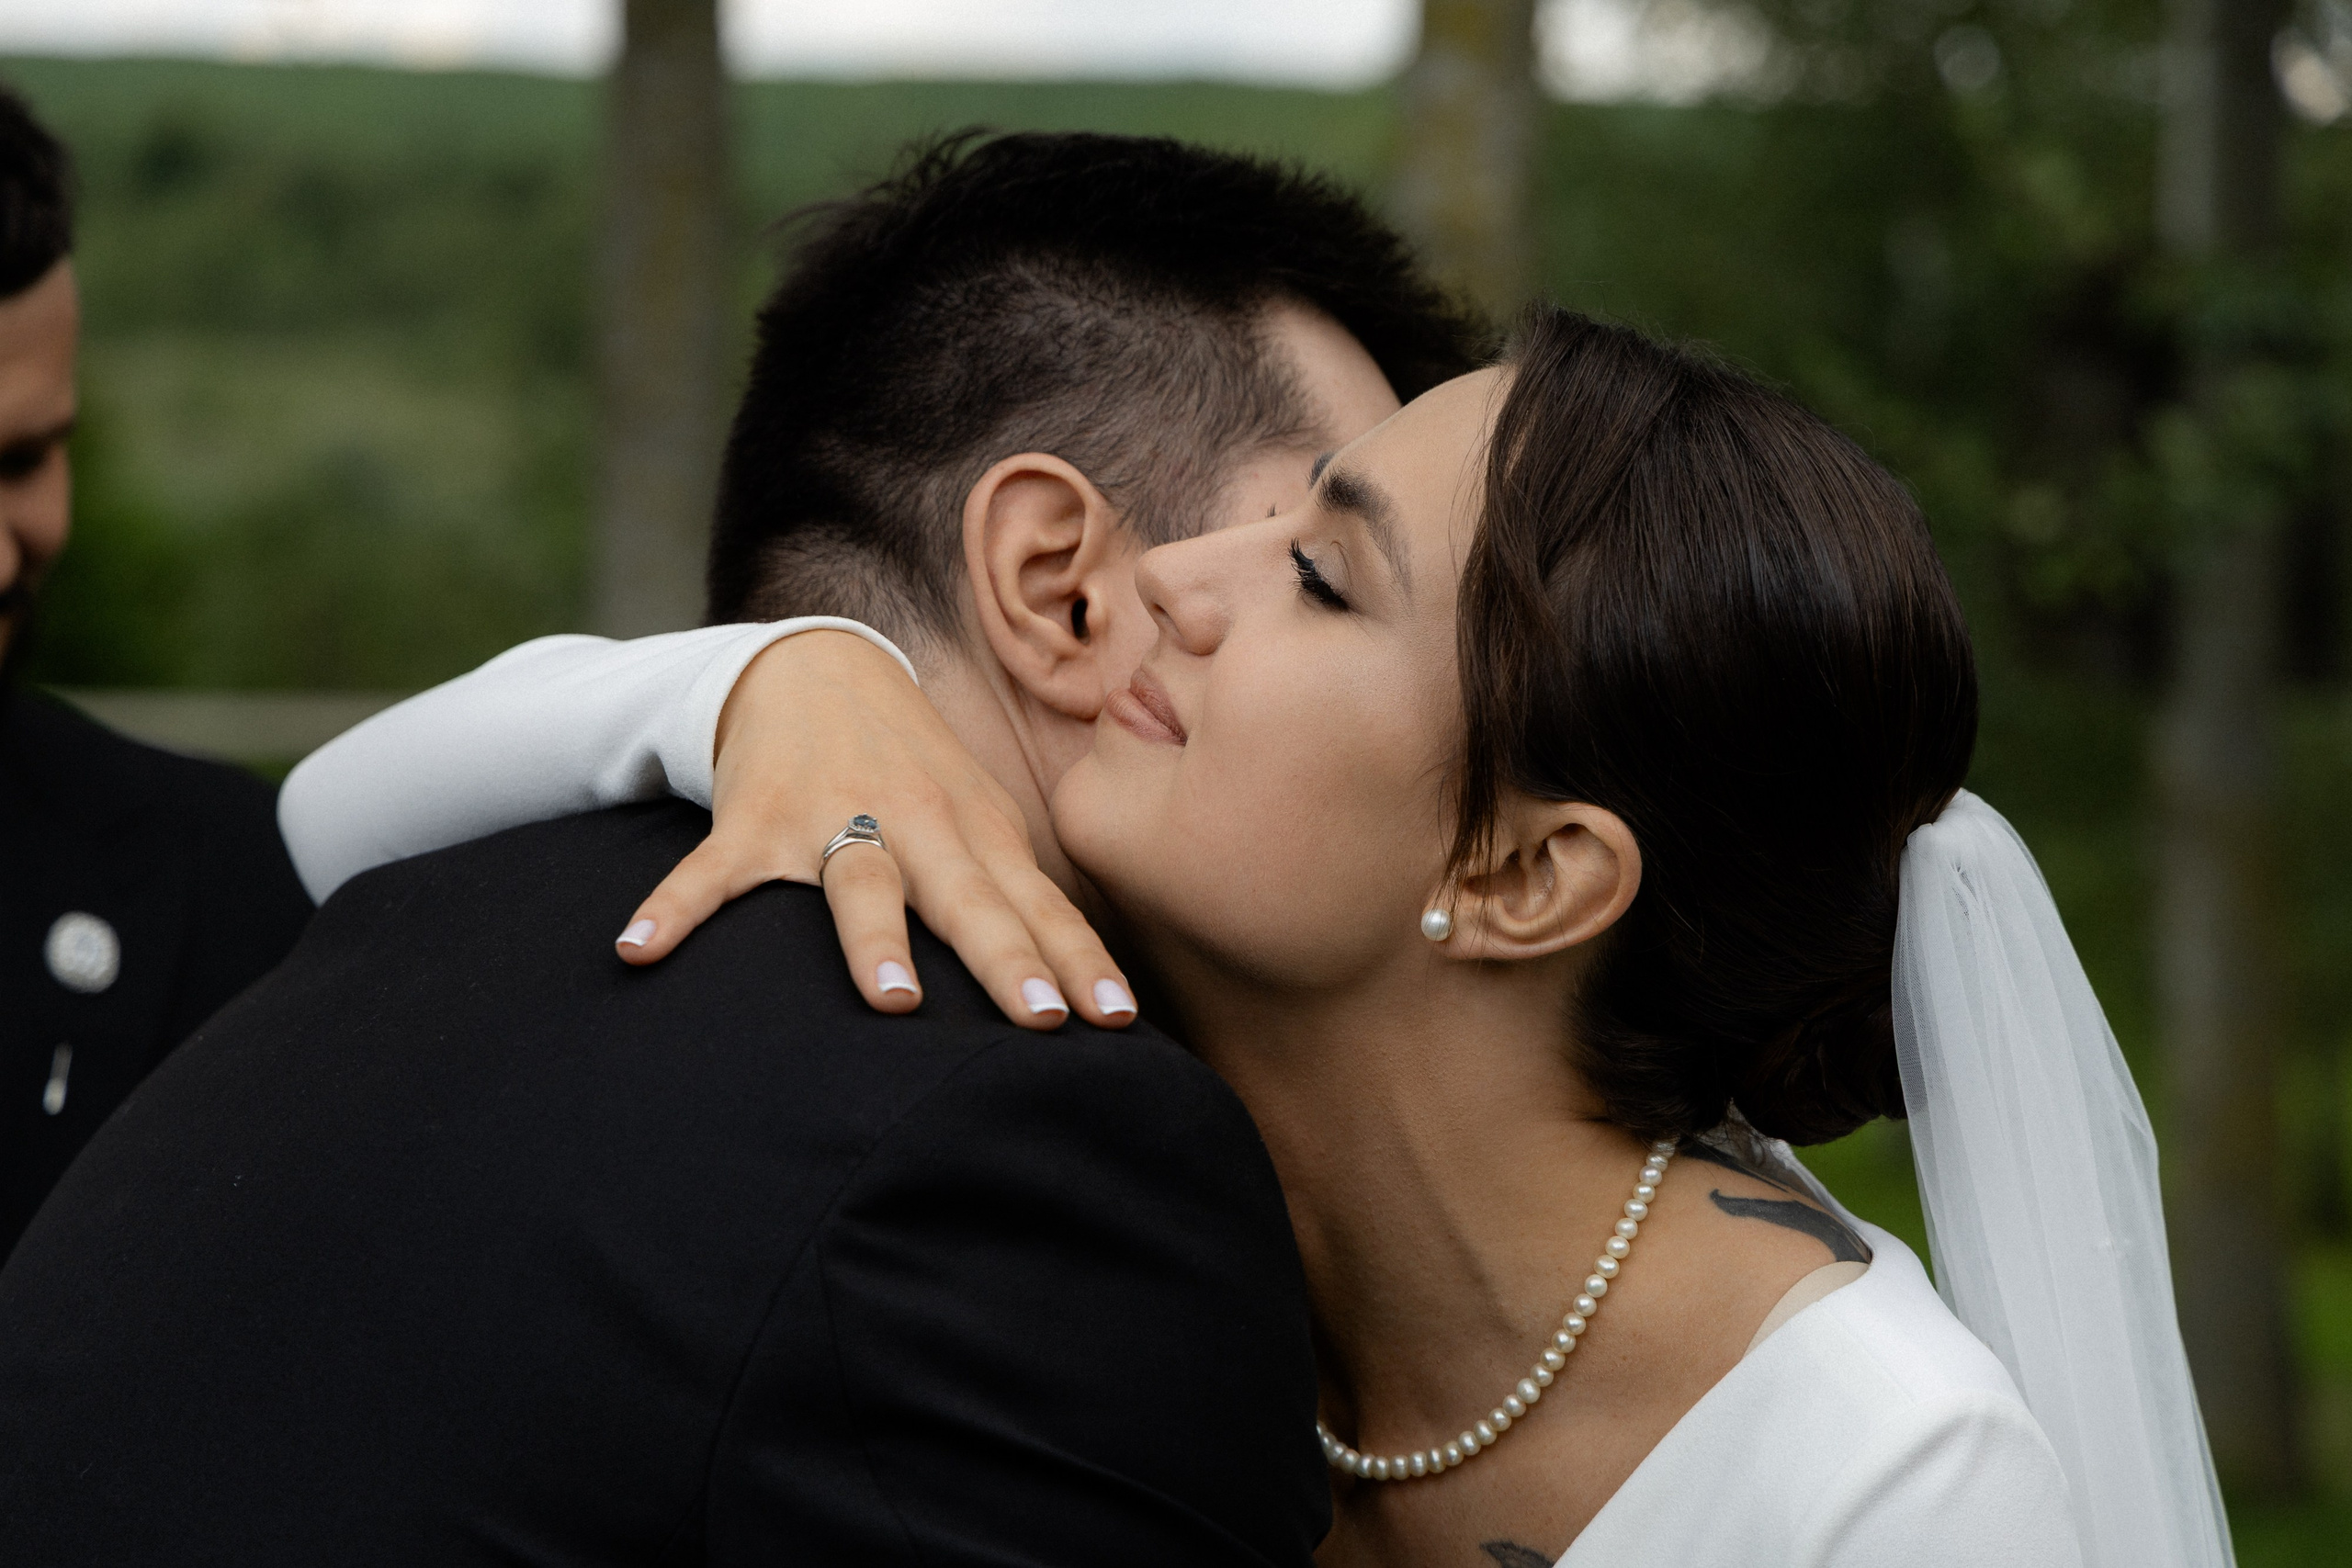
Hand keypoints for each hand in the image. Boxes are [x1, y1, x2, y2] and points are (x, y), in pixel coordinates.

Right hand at [611, 631, 1136, 1030]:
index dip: (1079, 963)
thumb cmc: (916, 772)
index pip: (1039, 908)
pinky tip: (641, 950)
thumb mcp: (980, 821)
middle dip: (1007, 960)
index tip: (1115, 1023)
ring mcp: (832, 820)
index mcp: (977, 834)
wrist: (816, 668)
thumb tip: (1095, 997)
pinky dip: (674, 909)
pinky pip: (712, 874)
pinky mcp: (754, 821)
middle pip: (969, 900)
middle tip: (1041, 1019)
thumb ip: (1025, 897)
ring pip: (859, 883)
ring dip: (875, 941)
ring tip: (896, 1000)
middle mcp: (915, 825)